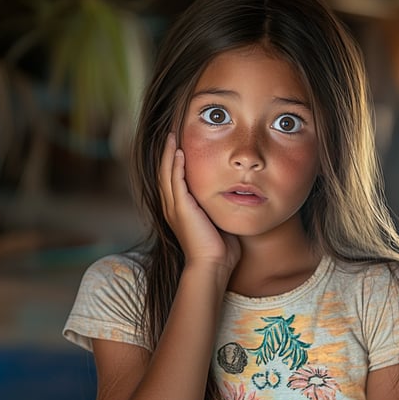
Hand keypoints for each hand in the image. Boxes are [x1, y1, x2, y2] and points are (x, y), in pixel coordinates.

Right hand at [159, 133, 240, 271]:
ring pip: (166, 173)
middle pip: (164, 172)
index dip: (174, 161)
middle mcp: (172, 208)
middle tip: (171, 133)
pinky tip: (180, 151)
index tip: (179, 144)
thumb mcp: (217, 222)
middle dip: (168, 152)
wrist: (212, 266)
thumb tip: (233, 196)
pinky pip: (175, 181)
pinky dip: (176, 165)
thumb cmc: (220, 250)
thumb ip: (218, 207)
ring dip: (170, 153)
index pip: (172, 179)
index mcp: (179, 211)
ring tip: (172, 135)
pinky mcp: (181, 208)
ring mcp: (174, 208)